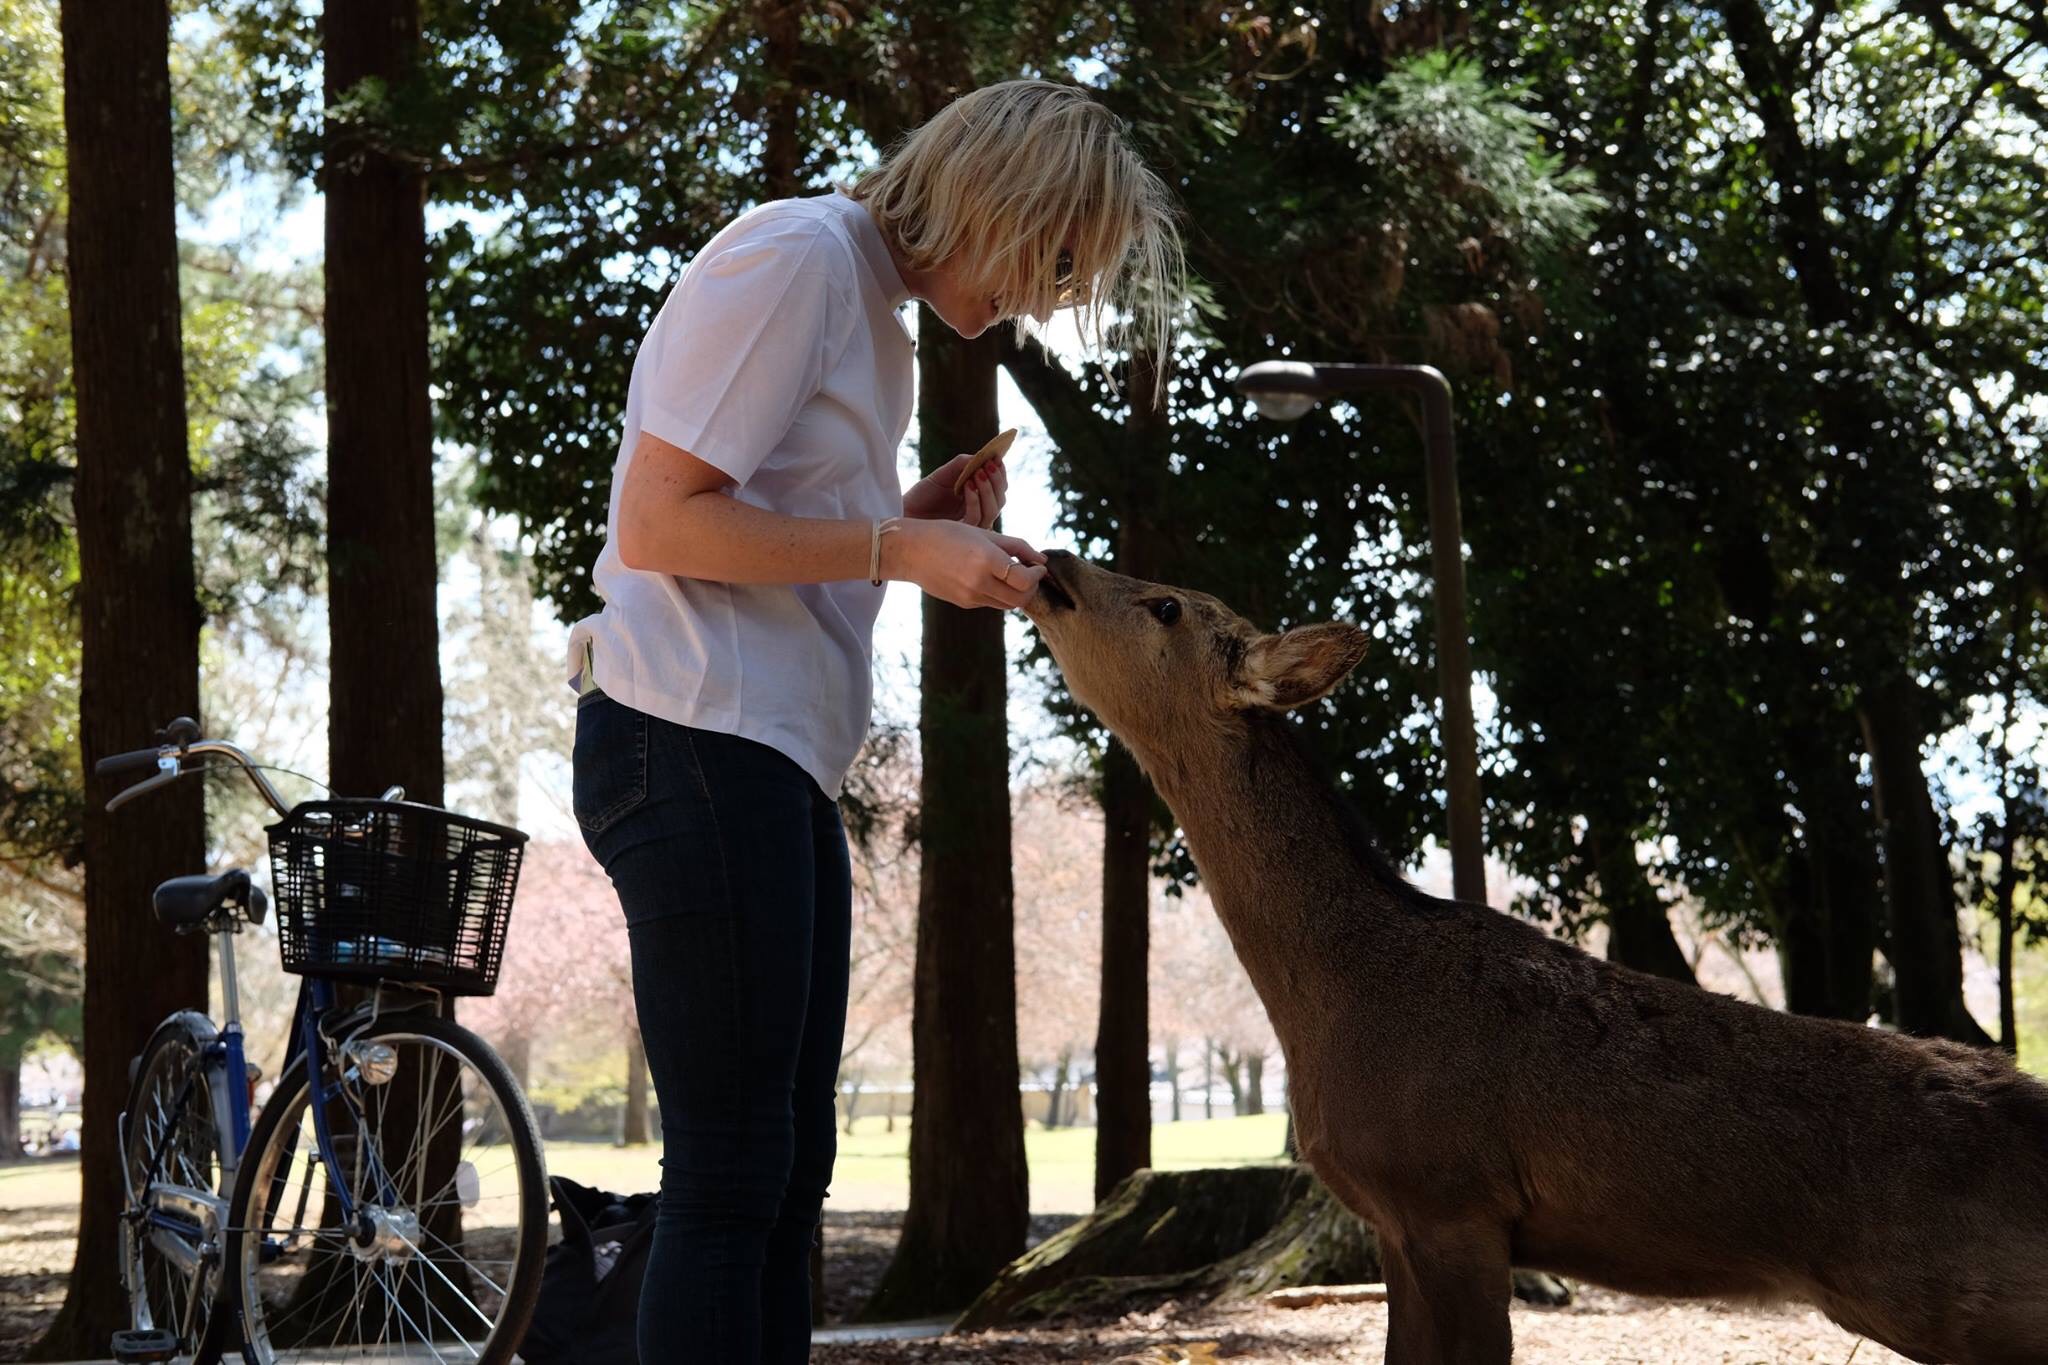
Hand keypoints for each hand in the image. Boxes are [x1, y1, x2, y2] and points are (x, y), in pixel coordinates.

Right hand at [884, 518, 1046, 610]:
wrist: (911, 551)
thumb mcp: (984, 533)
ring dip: (1017, 593)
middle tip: (1031, 573)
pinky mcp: (964, 603)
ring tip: (1013, 575)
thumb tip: (1042, 559)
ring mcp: (970, 596)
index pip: (1024, 580)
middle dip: (1031, 588)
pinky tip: (993, 578)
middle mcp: (978, 582)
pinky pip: (991, 602)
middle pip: (1020, 599)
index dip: (1037, 575)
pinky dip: (999, 593)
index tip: (1038, 566)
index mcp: (985, 560)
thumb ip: (1016, 546)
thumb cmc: (948, 535)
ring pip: (1007, 604)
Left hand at [902, 449, 1008, 527]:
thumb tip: (983, 455)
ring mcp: (971, 525)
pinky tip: (966, 486)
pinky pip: (976, 518)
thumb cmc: (923, 495)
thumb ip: (963, 465)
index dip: (1001, 474)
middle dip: (997, 481)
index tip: (997, 457)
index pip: (999, 489)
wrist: (904, 512)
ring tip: (978, 473)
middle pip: (1000, 500)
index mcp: (978, 499)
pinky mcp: (961, 534)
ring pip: (992, 511)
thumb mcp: (944, 475)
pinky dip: (974, 500)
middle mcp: (978, 513)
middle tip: (988, 466)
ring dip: (988, 490)